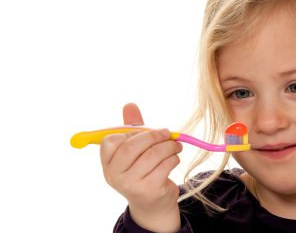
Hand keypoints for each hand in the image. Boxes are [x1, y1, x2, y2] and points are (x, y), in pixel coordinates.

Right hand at [100, 103, 181, 231]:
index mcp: (108, 163)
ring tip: (176, 145)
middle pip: (131, 146)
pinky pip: (164, 166)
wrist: (153, 204)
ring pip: (152, 155)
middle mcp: (114, 175)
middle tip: (167, 133)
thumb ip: (132, 127)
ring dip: (169, 146)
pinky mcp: (148, 190)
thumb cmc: (143, 170)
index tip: (144, 132)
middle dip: (153, 135)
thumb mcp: (136, 150)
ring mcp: (130, 184)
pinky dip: (173, 158)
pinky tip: (174, 158)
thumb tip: (129, 105)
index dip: (130, 133)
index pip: (110, 141)